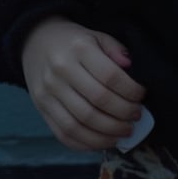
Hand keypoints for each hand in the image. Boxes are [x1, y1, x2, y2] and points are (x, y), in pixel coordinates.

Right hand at [21, 16, 147, 150]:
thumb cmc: (73, 41)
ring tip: (124, 133)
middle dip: (122, 114)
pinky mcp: (41, 108)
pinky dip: (86, 143)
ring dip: (107, 134)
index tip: (141, 96)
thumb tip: (130, 67)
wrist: (36, 41)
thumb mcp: (96, 35)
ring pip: (81, 123)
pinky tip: (103, 141)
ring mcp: (48, 92)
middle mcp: (61, 71)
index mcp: (79, 49)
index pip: (110, 76)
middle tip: (136, 117)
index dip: (130, 90)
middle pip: (97, 102)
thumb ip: (115, 49)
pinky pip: (64, 134)